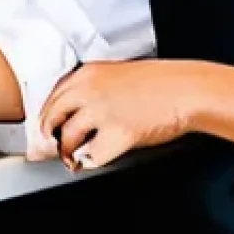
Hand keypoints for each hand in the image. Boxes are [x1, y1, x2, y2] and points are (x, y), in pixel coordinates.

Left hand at [38, 59, 205, 170]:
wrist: (185, 89)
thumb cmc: (158, 81)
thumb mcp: (116, 72)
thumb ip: (92, 87)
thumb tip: (76, 110)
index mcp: (88, 72)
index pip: (52, 95)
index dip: (47, 115)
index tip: (48, 126)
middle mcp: (89, 90)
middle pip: (52, 116)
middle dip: (49, 135)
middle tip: (53, 146)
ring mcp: (102, 112)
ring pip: (68, 138)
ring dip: (68, 152)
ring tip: (74, 158)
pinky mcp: (118, 134)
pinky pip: (93, 156)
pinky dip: (92, 161)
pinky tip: (97, 158)